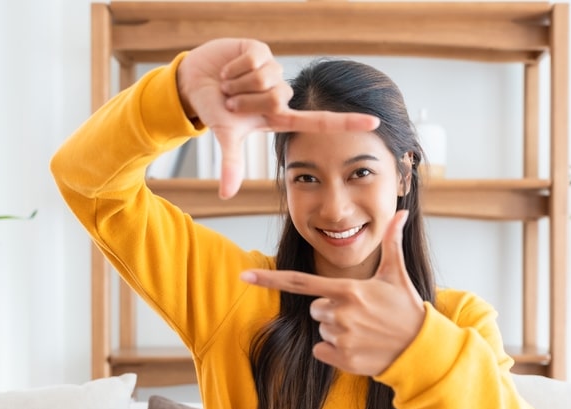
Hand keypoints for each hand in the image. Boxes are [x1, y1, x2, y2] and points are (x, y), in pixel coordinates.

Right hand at [177, 38, 380, 198]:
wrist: (195, 82)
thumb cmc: (215, 110)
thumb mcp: (226, 137)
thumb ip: (231, 165)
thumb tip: (225, 195)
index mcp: (281, 116)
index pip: (320, 121)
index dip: (347, 123)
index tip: (375, 123)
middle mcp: (282, 93)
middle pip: (276, 97)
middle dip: (246, 100)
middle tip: (231, 101)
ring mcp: (274, 70)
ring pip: (265, 78)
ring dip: (238, 83)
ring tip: (229, 84)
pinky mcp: (262, 50)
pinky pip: (254, 61)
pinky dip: (233, 68)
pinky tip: (228, 69)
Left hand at [241, 211, 425, 375]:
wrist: (420, 348)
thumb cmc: (406, 308)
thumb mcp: (397, 274)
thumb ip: (392, 242)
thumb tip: (401, 211)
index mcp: (348, 290)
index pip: (300, 282)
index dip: (270, 279)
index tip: (245, 276)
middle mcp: (340, 313)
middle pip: (314, 309)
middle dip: (330, 310)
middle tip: (360, 313)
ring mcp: (341, 337)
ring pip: (320, 329)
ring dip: (335, 330)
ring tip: (363, 330)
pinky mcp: (343, 359)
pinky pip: (321, 351)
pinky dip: (335, 351)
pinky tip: (358, 346)